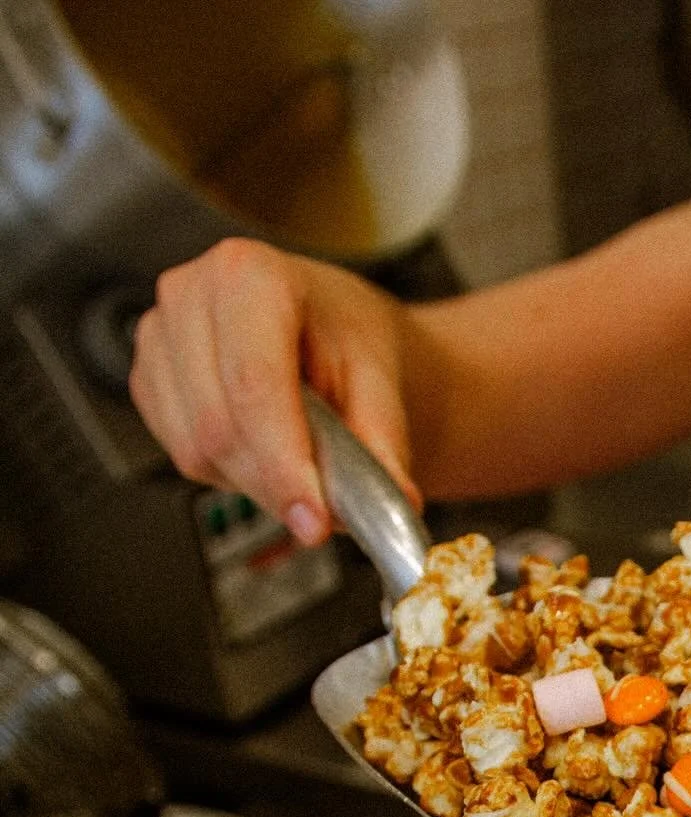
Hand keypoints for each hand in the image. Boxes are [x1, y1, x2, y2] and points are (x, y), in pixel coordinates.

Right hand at [129, 238, 422, 544]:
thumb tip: (393, 502)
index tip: (316, 519)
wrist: (329, 334)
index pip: (254, 384)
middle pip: (219, 424)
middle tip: (324, 516)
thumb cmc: (347, 340)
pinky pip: (183, 457)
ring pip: (196, 450)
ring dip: (256, 484)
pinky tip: (264, 453)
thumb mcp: (381, 382)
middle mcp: (190, 295)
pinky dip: (231, 475)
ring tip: (301, 469)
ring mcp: (159, 337)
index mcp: (249, 273)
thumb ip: (382, 445)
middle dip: (275, 485)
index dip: (284, 463)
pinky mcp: (147, 381)